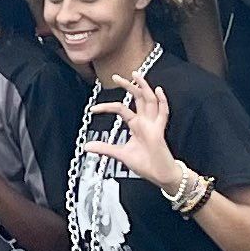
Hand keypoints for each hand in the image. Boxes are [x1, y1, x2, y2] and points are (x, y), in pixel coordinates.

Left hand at [83, 70, 181, 189]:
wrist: (160, 176)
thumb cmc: (145, 164)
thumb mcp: (120, 154)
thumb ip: (105, 148)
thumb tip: (86, 146)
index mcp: (137, 125)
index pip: (121, 109)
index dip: (107, 107)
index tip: (92, 109)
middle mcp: (145, 122)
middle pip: (138, 98)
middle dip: (128, 86)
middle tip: (116, 76)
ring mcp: (153, 125)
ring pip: (149, 101)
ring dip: (143, 87)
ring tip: (135, 74)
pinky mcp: (159, 131)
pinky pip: (163, 114)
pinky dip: (162, 102)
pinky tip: (158, 90)